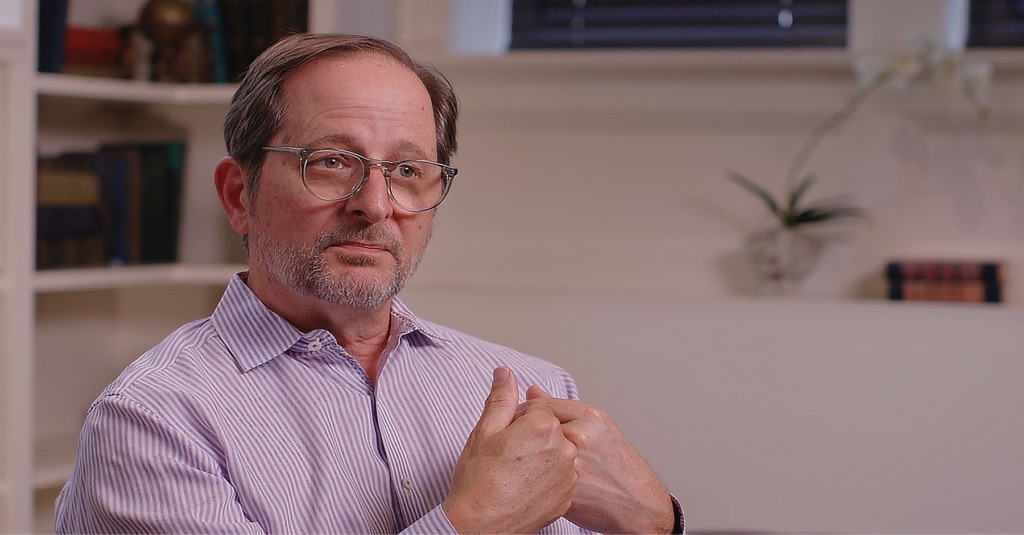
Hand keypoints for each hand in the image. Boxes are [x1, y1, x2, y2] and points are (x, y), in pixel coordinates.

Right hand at [443, 367, 577, 533]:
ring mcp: (567, 475)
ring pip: (556, 452)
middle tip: (506, 455)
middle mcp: (563, 449)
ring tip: (514, 472)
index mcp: (544, 426)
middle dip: (530, 437)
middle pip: (549, 429)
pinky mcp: (567, 496)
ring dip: (539, 457)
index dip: (516, 421)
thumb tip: (505, 373)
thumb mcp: (484, 431)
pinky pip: (559, 476)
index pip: (536, 409)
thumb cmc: (478, 481)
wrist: (479, 525)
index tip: (503, 438)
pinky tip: (524, 485)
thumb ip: (500, 398)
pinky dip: (545, 478)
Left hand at [522, 386, 675, 533]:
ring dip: (520, 458)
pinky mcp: (566, 490)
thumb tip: (532, 391)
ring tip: (522, 464)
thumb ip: (562, 410)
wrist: (640, 504)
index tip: (515, 423)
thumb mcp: (598, 428)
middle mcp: (581, 436)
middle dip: (517, 436)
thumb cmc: (619, 467)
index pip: (539, 406)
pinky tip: (535, 483)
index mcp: (589, 416)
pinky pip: (535, 479)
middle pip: (530, 428)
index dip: (522, 415)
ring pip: (528, 454)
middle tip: (514, 446)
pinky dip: (530, 481)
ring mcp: (573, 463)